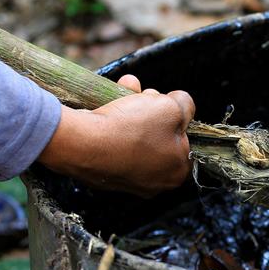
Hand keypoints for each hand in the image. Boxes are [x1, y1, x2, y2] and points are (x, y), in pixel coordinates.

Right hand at [38, 75, 195, 197]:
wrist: (82, 143)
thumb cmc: (134, 128)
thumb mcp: (173, 107)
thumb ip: (186, 105)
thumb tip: (183, 104)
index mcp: (177, 173)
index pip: (184, 138)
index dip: (175, 115)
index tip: (164, 101)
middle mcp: (154, 182)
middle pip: (159, 134)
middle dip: (152, 108)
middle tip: (146, 93)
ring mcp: (126, 179)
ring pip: (135, 134)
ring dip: (132, 107)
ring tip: (127, 87)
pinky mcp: (102, 172)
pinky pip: (113, 142)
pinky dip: (113, 121)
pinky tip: (109, 102)